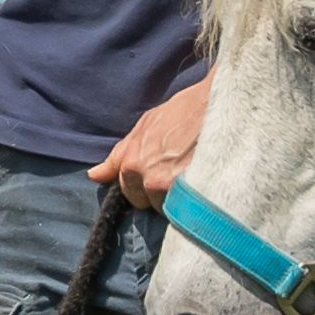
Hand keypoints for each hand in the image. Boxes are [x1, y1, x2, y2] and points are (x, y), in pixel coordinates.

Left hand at [89, 79, 211, 208]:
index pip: (130, 193)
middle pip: (150, 204)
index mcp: (131, 163)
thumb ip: (119, 155)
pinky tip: (205, 184)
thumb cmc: (184, 109)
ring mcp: (173, 188)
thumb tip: (94, 176)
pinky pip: (190, 211)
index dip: (144, 184)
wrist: (220, 102)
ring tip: (194, 175)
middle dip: (160, 193)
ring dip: (180, 198)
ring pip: (171, 209)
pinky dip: (196, 202)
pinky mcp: (196, 194)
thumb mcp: (146, 125)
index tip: (159, 173)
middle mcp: (148, 179)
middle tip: (178, 172)